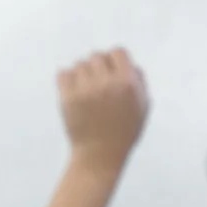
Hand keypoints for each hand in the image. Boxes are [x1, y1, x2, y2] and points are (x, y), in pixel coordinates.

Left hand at [58, 48, 148, 169]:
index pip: (117, 52)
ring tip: (86, 91)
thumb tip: (129, 63)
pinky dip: (66, 79)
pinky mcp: (68, 98)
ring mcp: (85, 90)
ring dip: (82, 74)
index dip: (115, 60)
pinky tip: (73, 90)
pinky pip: (62, 73)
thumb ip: (139, 81)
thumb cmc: (124, 131)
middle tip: (98, 84)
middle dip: (97, 67)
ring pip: (79, 64)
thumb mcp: (143, 106)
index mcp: (127, 83)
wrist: (100, 155)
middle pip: (96, 56)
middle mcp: (106, 83)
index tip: (112, 73)